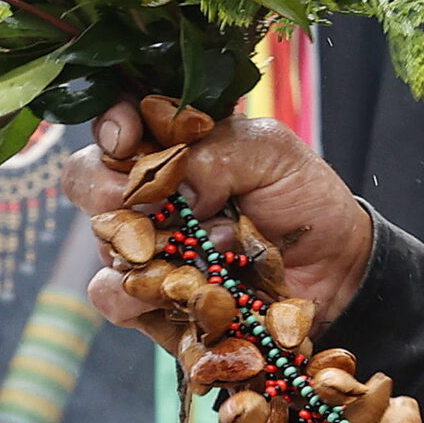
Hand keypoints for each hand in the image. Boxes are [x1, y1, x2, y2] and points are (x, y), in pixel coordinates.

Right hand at [64, 101, 374, 330]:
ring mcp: (145, 247)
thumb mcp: (274, 152)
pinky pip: (113, 298)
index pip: (119, 123)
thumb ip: (221, 151)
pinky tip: (172, 292)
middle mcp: (149, 193)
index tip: (127, 137)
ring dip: (130, 243)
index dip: (113, 125)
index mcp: (174, 144)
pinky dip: (134, 295)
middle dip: (103, 185)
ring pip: (100, 240)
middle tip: (138, 197)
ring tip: (180, 253)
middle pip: (88, 179)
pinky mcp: (151, 300)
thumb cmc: (303, 199)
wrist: (335, 270)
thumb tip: (176, 180)